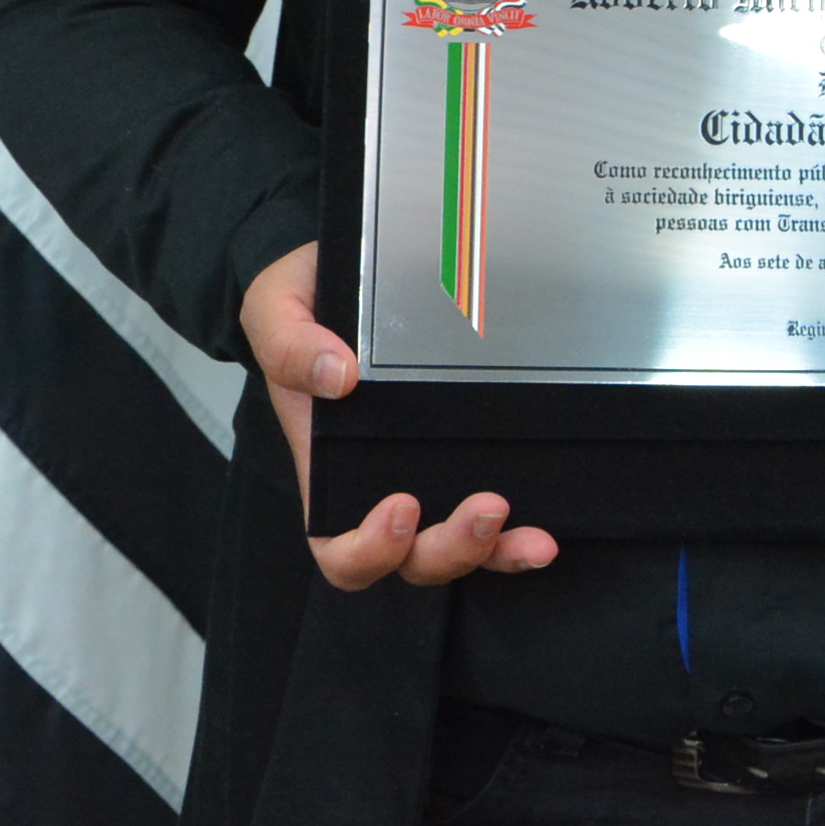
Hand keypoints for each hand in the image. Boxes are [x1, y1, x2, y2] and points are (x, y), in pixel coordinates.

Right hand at [241, 243, 560, 591]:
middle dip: (450, 549)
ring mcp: (431, 473)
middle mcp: (381, 484)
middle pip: (412, 559)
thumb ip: (289, 344)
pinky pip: (495, 516)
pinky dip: (519, 535)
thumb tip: (336, 376)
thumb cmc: (305, 301)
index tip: (401, 506)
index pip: (340, 548)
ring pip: (460, 548)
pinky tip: (547, 527)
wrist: (349, 266)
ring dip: (496, 554)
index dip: (369, 550)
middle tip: (486, 507)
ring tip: (533, 538)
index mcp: (329, 468)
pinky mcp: (470, 452)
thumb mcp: (277, 308)